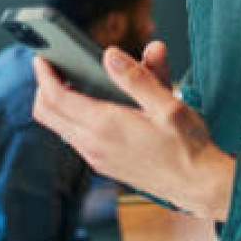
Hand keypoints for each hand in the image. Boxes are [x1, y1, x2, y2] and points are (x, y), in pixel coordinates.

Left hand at [31, 41, 235, 221]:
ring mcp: (96, 158)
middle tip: (52, 68)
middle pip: (47, 114)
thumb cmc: (187, 146)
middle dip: (43, 87)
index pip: (57, 97)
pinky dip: (70, 119)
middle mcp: (94, 144)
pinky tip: (91, 107)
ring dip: (56, 104)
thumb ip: (138, 78)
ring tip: (70, 82)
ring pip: (58, 128)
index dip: (45, 74)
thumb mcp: (167, 105)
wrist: (197, 185)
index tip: (42, 58)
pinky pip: (73, 139)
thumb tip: (111, 56)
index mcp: (106, 125)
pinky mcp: (103, 165)